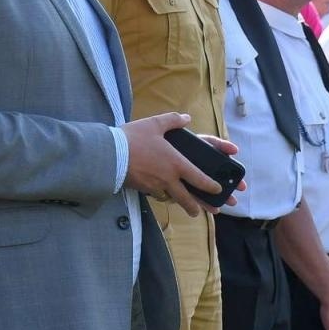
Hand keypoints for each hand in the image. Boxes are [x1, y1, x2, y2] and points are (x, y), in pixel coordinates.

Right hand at [123, 113, 240, 216]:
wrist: (110, 155)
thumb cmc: (133, 139)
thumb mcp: (154, 124)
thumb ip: (172, 121)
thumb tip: (186, 118)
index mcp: (176, 164)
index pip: (198, 178)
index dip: (210, 186)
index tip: (218, 191)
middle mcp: (168, 178)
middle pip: (186, 198)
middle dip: (196, 206)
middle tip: (201, 211)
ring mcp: (155, 186)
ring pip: (172, 199)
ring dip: (181, 205)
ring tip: (187, 210)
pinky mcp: (142, 189)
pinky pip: (157, 195)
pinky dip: (164, 197)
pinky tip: (164, 196)